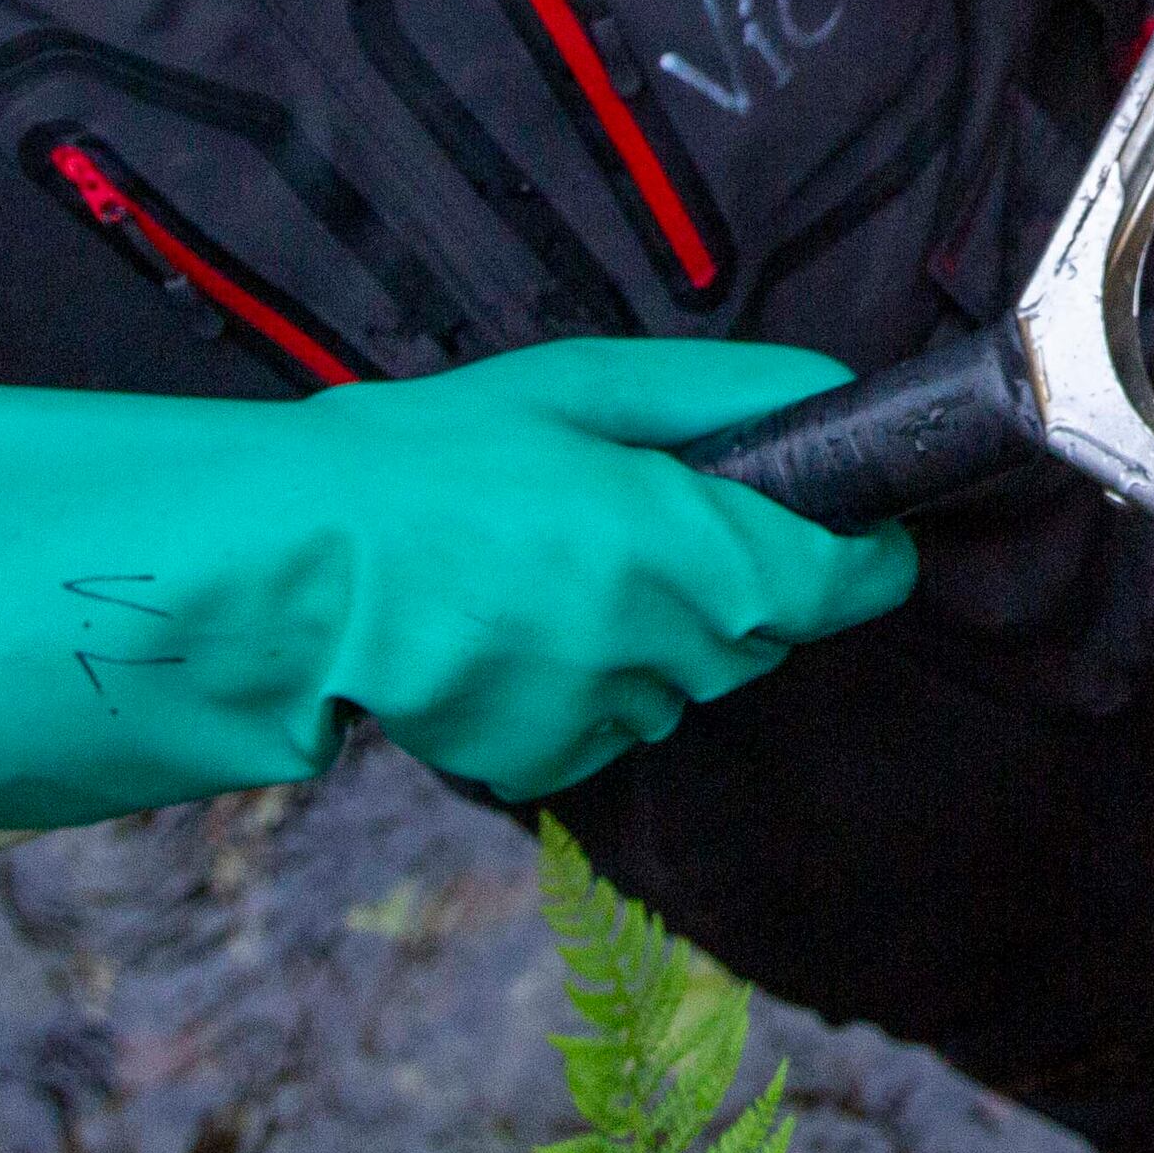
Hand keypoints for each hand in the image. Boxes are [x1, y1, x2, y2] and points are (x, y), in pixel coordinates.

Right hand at [0, 340, 918, 831]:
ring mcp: (602, 717)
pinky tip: (511, 628)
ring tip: (552, 568)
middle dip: (736, 582)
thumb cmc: (428, 458)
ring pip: (683, 681)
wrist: (288, 570)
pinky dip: (582, 682)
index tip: (854, 523)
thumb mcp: (577, 387)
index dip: (865, 550)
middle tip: (643, 521)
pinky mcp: (542, 765)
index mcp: (688, 549)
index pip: (846, 582)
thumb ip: (720, 394)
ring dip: (654, 634)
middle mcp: (663, 650)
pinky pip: (605, 720)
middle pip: (763, 633)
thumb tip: (828, 387)